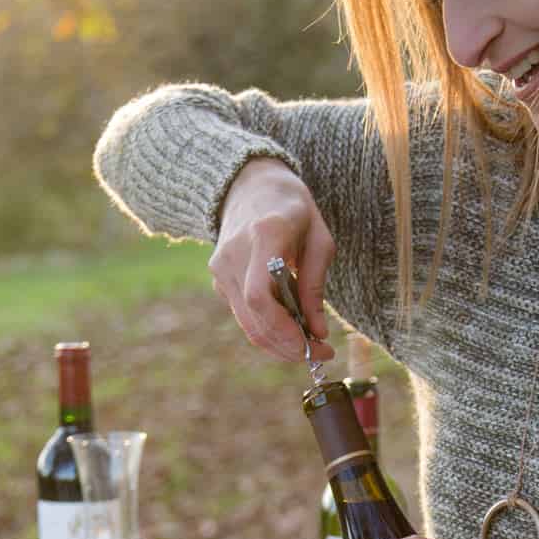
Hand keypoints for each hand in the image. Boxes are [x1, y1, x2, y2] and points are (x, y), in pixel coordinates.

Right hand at [209, 158, 336, 362]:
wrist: (250, 184)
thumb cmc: (292, 208)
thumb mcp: (318, 239)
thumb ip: (315, 286)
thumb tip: (318, 332)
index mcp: (264, 236)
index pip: (260, 297)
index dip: (284, 330)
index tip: (313, 346)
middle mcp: (234, 254)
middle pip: (254, 319)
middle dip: (288, 345)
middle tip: (320, 354)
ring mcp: (221, 268)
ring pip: (247, 324)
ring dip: (280, 343)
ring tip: (310, 343)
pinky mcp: (218, 279)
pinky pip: (243, 314)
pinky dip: (269, 327)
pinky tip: (290, 324)